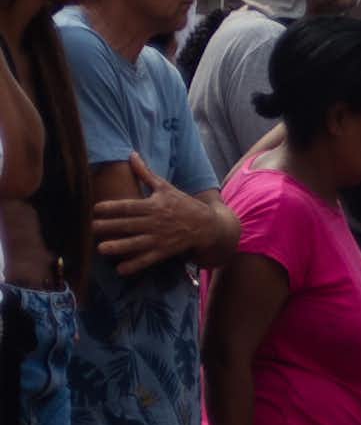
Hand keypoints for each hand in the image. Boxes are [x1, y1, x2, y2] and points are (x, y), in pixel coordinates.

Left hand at [93, 155, 217, 273]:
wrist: (208, 226)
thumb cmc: (183, 204)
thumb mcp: (165, 187)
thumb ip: (145, 173)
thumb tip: (131, 154)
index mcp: (153, 205)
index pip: (128, 206)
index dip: (111, 207)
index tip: (94, 209)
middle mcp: (155, 222)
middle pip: (127, 224)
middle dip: (108, 226)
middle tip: (89, 228)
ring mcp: (160, 238)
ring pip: (136, 243)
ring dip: (119, 247)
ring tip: (101, 249)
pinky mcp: (165, 252)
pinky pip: (148, 259)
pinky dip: (135, 265)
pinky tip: (121, 270)